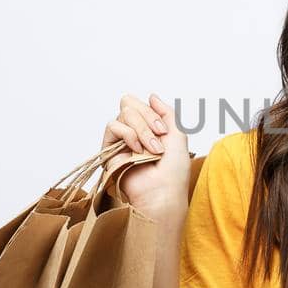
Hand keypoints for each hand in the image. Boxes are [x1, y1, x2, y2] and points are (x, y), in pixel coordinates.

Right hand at [102, 92, 190, 219]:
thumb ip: (166, 112)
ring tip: (152, 149)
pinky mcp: (109, 149)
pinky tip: (136, 150)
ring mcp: (121, 140)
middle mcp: (134, 132)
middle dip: (148, 118)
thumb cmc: (173, 169)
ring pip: (124, 113)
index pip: (141, 104)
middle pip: (131, 104)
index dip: (152, 112)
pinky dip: (128, 135)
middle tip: (160, 137)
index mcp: (149, 128)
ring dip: (142, 129)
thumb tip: (151, 96)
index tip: (164, 130)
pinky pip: (113, 126)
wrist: (162, 191)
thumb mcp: (178, 133)